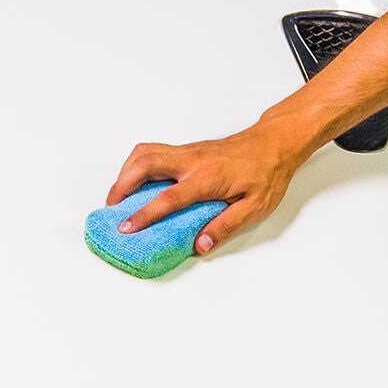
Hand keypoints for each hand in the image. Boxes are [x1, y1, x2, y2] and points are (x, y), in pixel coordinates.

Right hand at [106, 120, 307, 254]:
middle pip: (145, 164)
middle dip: (121, 186)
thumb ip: (225, 226)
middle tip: (113, 209)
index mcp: (208, 178)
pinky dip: (136, 165)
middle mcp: (192, 161)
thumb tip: (200, 245)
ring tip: (118, 196)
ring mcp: (187, 152)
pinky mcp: (186, 150)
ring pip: (144, 153)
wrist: (274, 143)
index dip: (144, 214)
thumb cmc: (266, 173)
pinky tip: (134, 181)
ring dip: (125, 173)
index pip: (169, 197)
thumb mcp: (255, 207)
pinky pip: (152, 152)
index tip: (126, 227)